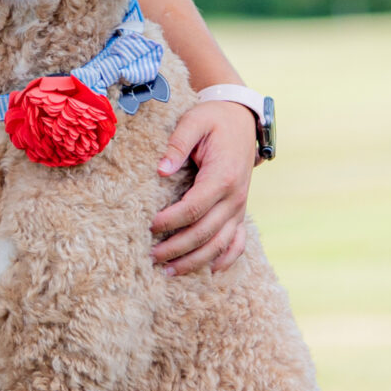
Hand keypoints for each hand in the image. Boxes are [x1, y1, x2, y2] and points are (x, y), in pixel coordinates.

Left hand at [151, 99, 257, 274]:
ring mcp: (240, 206)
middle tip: (151, 257)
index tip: (149, 226)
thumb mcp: (194, 122)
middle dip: (177, 248)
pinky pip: (238, 241)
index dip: (170, 221)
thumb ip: (177, 143)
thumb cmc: (213, 120)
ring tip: (169, 272)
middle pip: (205, 233)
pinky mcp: (240, 210)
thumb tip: (161, 169)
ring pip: (220, 243)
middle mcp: (235, 197)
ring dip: (195, 261)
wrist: (241, 118)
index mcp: (223, 176)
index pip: (194, 208)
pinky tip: (210, 271)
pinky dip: (226, 258)